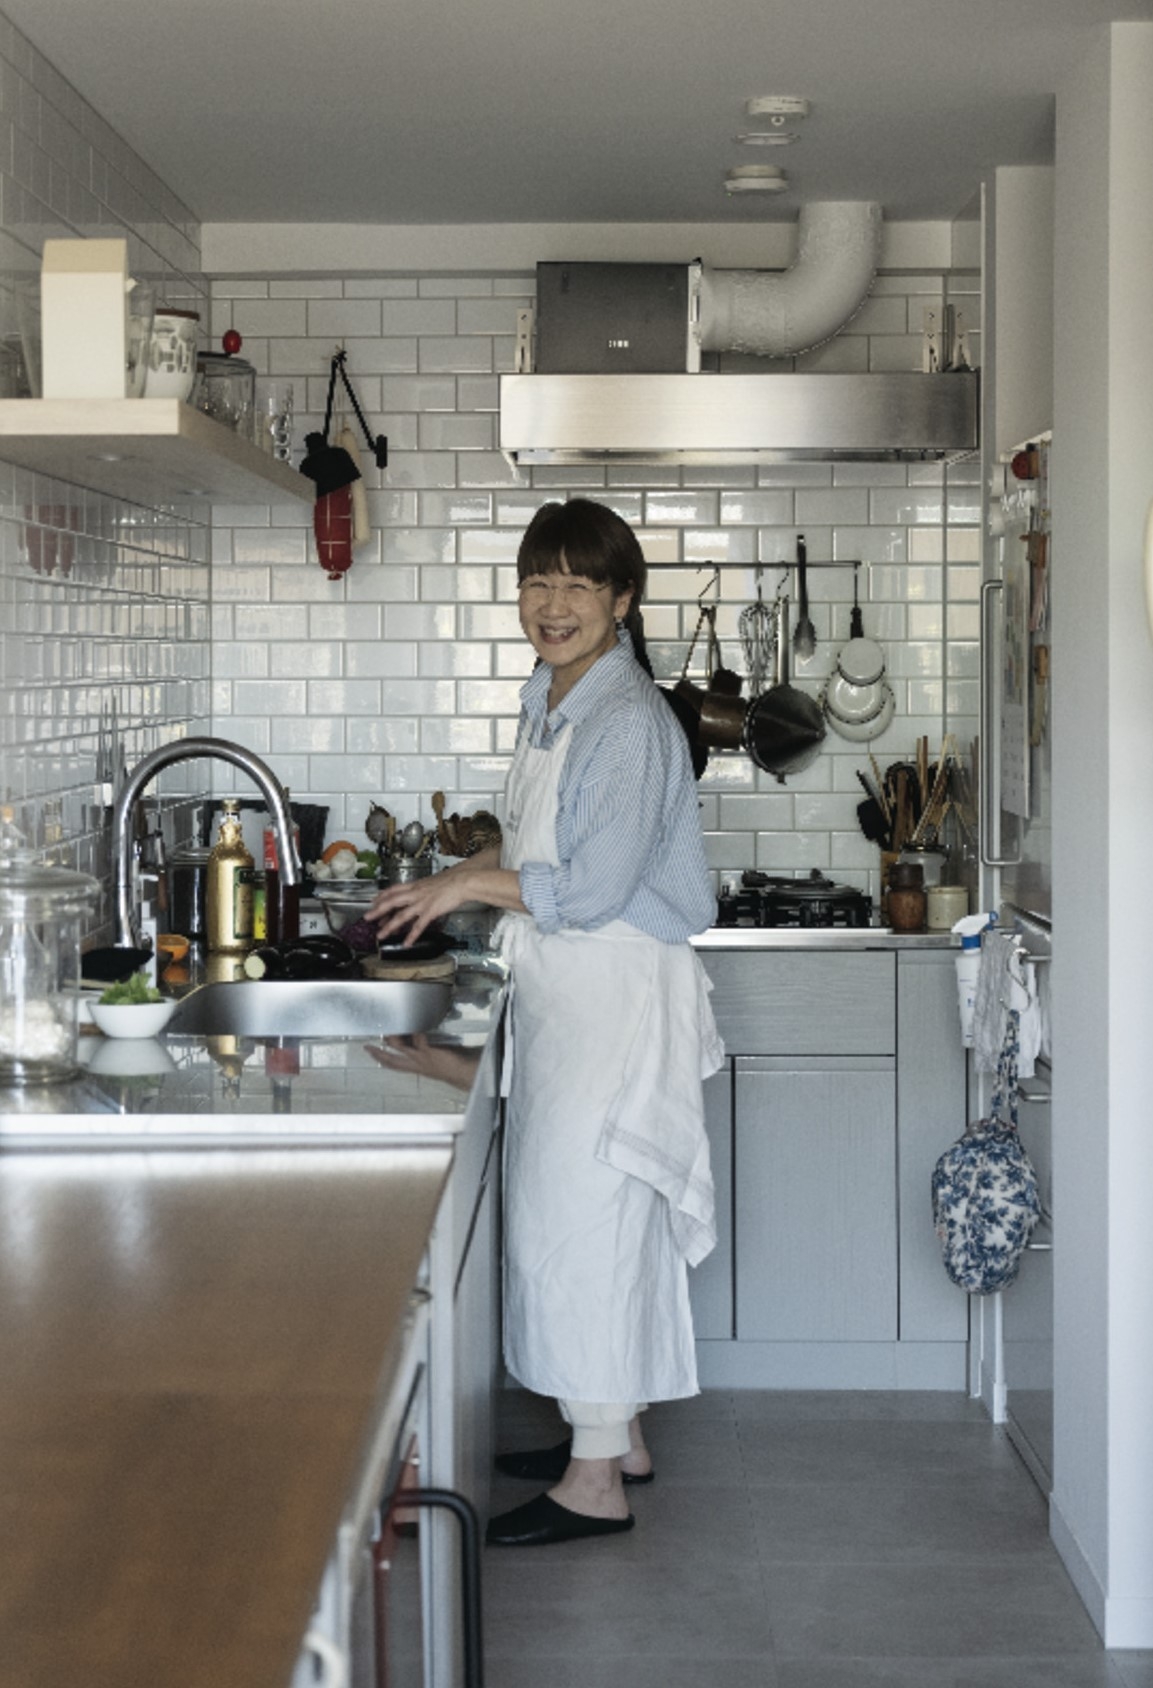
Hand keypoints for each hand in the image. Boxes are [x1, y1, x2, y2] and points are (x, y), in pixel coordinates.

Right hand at [364, 1036, 480, 1091]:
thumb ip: (423, 1052)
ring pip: (400, 1048)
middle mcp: (416, 1064)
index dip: (381, 1059)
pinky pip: (418, 1039)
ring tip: (389, 1029)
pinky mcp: (429, 1051)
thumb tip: (416, 1037)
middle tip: (367, 1047)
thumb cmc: (451, 1065)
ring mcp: (421, 1058)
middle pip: (391, 1060)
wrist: (463, 1072)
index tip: (371, 1052)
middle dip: (378, 1053)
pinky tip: (416, 1023)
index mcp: (416, 1067)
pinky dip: (416, 1031)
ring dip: (393, 1038)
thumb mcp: (432, 1060)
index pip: (394, 1064)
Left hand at [367, 867, 474, 943]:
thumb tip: (420, 893)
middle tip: (367, 918)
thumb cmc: (451, 880)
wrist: (462, 880)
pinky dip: (411, 936)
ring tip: (380, 935)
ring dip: (389, 926)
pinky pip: (418, 926)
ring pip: (401, 915)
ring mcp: (422, 903)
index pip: (392, 890)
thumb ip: (423, 889)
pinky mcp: (430, 911)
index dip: (381, 896)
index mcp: (415, 886)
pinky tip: (406, 943)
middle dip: (377, 910)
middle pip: (391, 902)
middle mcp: (415, 893)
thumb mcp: (432, 882)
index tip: (374, 901)